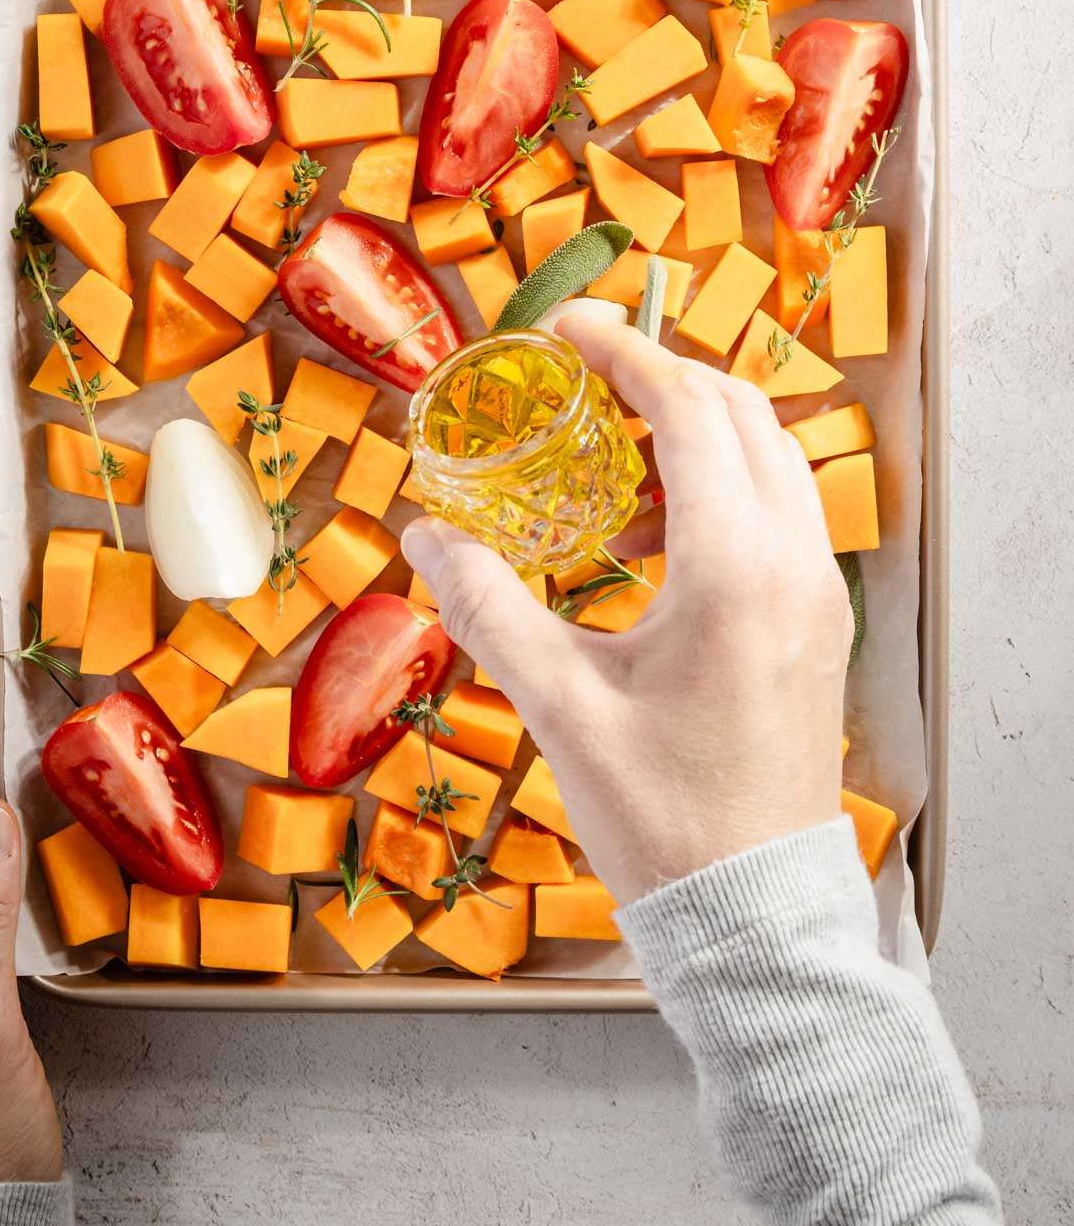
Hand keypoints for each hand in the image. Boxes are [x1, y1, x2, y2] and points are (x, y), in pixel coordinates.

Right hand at [400, 320, 851, 905]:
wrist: (755, 917)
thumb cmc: (663, 819)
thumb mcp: (561, 706)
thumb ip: (490, 606)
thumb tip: (425, 536)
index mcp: (736, 568)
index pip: (688, 410)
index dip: (622, 352)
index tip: (563, 327)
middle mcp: (795, 563)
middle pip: (740, 412)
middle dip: (660, 375)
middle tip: (582, 376)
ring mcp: (819, 594)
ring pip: (768, 460)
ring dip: (693, 432)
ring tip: (607, 462)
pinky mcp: (817, 625)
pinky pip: (776, 515)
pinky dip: (718, 489)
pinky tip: (646, 538)